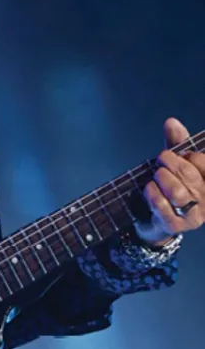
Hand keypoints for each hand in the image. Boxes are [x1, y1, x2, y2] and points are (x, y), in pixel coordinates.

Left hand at [135, 118, 204, 246]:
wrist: (155, 220)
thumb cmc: (170, 187)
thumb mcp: (175, 163)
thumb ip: (176, 144)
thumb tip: (171, 122)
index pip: (203, 163)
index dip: (189, 156)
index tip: (177, 155)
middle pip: (190, 176)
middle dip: (170, 164)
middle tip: (160, 161)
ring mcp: (194, 216)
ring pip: (178, 192)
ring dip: (161, 179)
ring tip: (156, 177)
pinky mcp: (176, 226)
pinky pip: (163, 206)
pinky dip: (152, 194)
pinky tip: (149, 189)